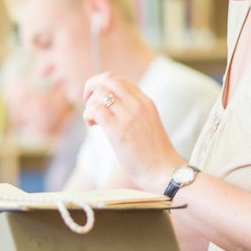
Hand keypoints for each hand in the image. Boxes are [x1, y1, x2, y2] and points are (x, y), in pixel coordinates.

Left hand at [82, 72, 184, 192]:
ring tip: (93, 120)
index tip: (98, 99)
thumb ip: (134, 112)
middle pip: (108, 79)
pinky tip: (92, 125)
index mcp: (146, 102)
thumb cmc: (154, 154)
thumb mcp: (147, 124)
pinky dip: (88, 115)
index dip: (104, 86)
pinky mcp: (118, 130)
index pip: (120, 80)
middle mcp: (138, 104)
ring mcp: (129, 116)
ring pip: (99, 94)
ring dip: (89, 105)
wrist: (163, 171)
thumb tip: (112, 107)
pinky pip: (95, 110)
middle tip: (87, 101)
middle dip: (92, 86)